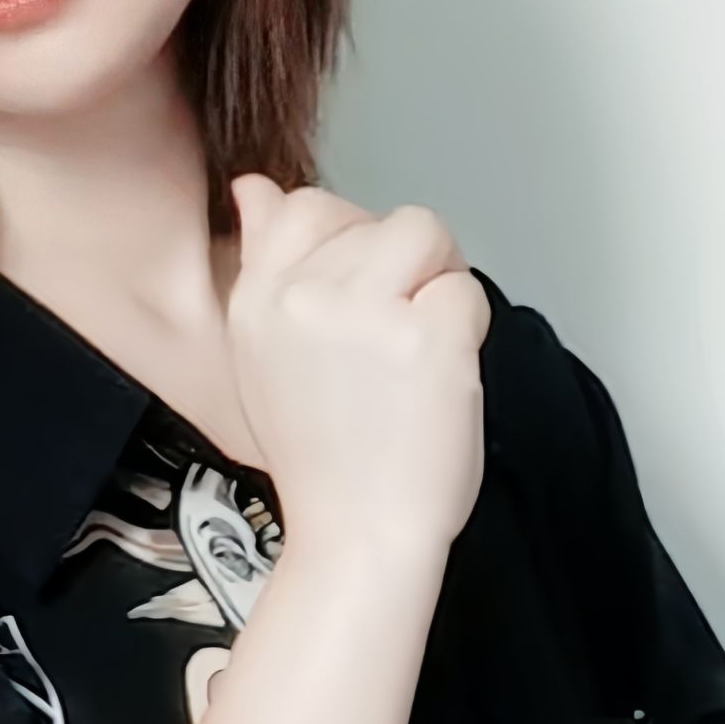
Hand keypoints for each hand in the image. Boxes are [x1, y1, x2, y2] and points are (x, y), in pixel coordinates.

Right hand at [225, 175, 490, 556]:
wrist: (358, 534)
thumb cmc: (326, 458)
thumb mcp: (265, 354)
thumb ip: (266, 264)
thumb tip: (256, 189)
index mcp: (257, 300)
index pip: (306, 206)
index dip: (352, 246)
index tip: (359, 304)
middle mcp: (302, 297)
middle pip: (378, 222)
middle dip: (402, 274)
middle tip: (388, 352)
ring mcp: (364, 314)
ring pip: (427, 235)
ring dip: (438, 286)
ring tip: (418, 352)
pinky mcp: (426, 338)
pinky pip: (466, 291)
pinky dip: (468, 333)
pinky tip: (438, 380)